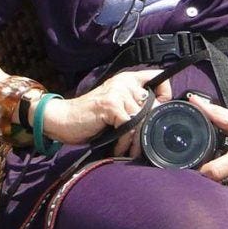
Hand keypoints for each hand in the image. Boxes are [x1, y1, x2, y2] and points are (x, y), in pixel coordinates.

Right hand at [44, 69, 171, 155]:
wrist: (62, 118)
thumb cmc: (90, 116)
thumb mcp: (116, 105)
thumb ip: (133, 105)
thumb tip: (157, 119)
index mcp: (128, 79)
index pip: (158, 77)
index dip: (165, 93)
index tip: (161, 111)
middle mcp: (125, 82)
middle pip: (154, 104)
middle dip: (150, 128)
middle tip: (144, 145)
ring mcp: (118, 93)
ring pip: (142, 118)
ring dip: (137, 140)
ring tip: (131, 152)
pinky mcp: (111, 105)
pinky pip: (129, 126)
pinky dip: (125, 142)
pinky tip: (119, 149)